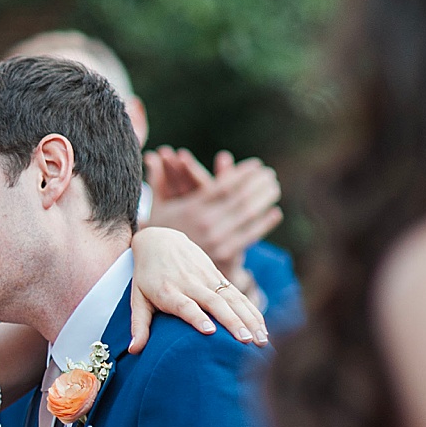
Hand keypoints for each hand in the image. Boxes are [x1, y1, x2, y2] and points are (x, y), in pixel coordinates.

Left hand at [128, 225, 267, 353]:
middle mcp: (190, 283)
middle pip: (214, 303)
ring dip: (248, 318)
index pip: (184, 305)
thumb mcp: (137, 297)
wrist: (160, 240)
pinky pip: (238, 294)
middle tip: (246, 342)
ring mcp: (206, 278)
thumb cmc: (146, 275)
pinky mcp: (218, 276)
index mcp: (168, 291)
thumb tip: (134, 351)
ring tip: (262, 339)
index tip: (209, 331)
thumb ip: (138, 324)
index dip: (196, 317)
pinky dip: (252, 309)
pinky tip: (263, 326)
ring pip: (231, 298)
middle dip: (232, 322)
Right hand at [145, 149, 282, 268]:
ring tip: (273, 187)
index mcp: (192, 208)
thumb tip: (151, 155)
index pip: (224, 186)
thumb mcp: (159, 206)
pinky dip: (264, 223)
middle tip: (269, 174)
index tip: (256, 165)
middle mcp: (206, 223)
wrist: (163, 271)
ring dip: (264, 199)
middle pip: (240, 198)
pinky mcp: (225, 255)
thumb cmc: (160, 233)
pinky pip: (250, 236)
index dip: (242, 174)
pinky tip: (274, 212)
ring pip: (248, 215)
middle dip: (257, 184)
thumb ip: (160, 179)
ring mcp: (217, 240)